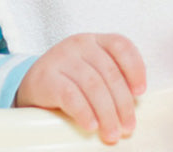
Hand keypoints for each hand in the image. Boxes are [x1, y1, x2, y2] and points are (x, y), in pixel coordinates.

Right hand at [15, 33, 144, 145]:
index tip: (140, 92)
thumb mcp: (91, 70)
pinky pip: (70, 96)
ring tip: (112, 132)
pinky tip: (91, 126)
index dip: (135, 68)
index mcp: (96, 40)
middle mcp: (80, 44)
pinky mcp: (46, 78)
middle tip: (128, 126)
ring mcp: (62, 58)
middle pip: (109, 72)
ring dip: (106, 112)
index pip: (121, 45)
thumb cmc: (70, 79)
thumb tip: (133, 106)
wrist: (31, 83)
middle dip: (123, 102)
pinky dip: (84, 112)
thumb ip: (111, 78)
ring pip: (93, 85)